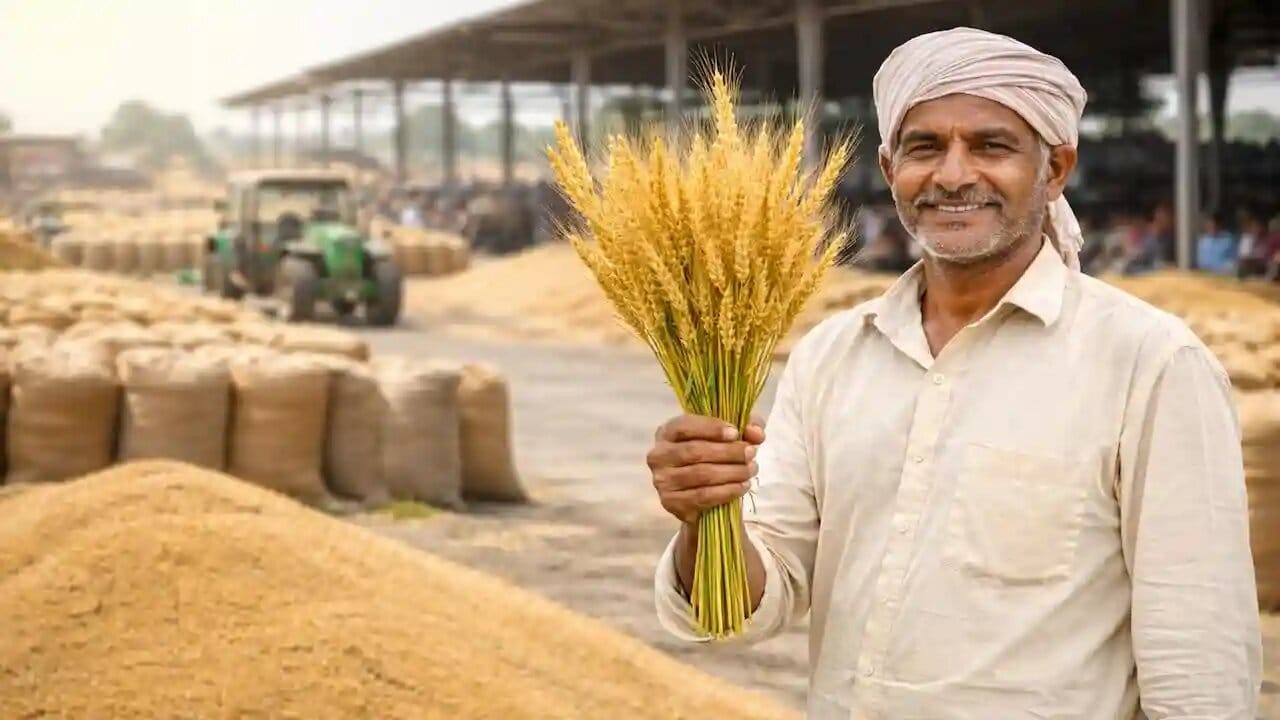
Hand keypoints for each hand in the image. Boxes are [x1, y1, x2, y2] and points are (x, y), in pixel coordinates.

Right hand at [647, 414, 765, 524]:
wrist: (701, 497)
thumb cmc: (713, 458)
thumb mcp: (730, 437)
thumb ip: (746, 427)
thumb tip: (756, 432)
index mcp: (667, 432)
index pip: (685, 425)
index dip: (711, 428)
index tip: (735, 433)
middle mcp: (658, 455)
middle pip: (695, 451)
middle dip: (728, 452)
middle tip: (751, 453)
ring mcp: (662, 481)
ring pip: (701, 474)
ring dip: (732, 472)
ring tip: (751, 470)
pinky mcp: (670, 502)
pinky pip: (703, 496)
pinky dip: (727, 491)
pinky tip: (742, 486)